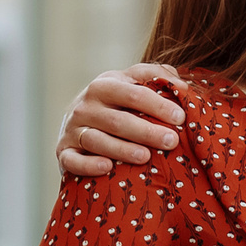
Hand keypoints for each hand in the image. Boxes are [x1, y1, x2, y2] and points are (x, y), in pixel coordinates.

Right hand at [58, 65, 190, 176]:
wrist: (76, 121)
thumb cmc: (115, 103)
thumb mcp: (131, 83)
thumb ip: (156, 77)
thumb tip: (182, 86)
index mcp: (105, 85)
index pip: (133, 93)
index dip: (158, 105)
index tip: (180, 117)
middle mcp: (86, 106)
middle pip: (117, 119)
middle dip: (146, 131)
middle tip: (171, 141)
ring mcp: (72, 129)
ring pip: (96, 140)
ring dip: (121, 149)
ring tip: (145, 157)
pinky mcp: (63, 152)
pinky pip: (73, 160)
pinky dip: (88, 165)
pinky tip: (107, 167)